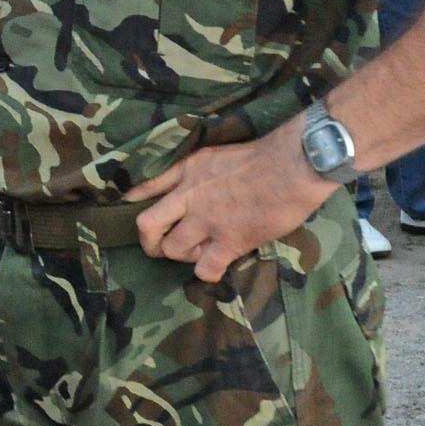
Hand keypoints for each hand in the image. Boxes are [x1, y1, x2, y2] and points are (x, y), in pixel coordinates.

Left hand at [126, 124, 334, 283]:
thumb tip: (195, 188)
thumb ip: (200, 171)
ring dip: (183, 255)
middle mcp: (189, 195)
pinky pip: (205, 269)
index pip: (146, 186)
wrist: (292, 165)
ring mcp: (206, 220)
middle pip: (147, 224)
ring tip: (201, 251)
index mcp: (188, 169)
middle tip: (162, 246)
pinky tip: (219, 263)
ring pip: (172, 249)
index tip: (132, 210)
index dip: (134, 202)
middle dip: (150, 241)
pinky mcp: (229, 241)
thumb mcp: (218, 153)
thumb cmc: (265, 155)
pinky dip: (208, 271)